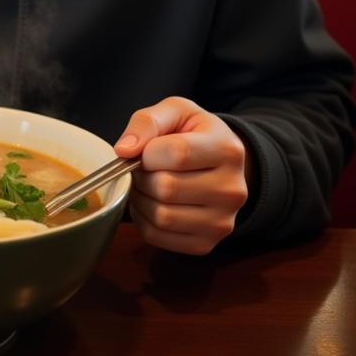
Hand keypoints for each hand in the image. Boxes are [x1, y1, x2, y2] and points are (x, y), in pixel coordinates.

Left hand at [114, 96, 248, 254]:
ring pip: (161, 216)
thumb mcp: (176, 111)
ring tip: (146, 183)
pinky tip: (150, 202)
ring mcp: (221, 222)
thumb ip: (147, 122)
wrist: (220, 163)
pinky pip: (158, 236)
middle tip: (143, 168)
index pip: (177, 154)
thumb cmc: (194, 134)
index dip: (148, 151)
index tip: (146, 149)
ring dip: (140, 198)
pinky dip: (143, 219)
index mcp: (227, 150)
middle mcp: (231, 190)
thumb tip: (124, 150)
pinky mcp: (206, 244)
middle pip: (166, 188)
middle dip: (142, 175)